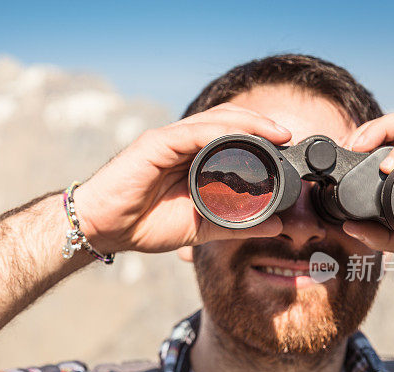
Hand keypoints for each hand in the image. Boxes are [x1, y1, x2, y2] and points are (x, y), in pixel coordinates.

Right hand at [72, 103, 291, 253]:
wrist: (104, 228)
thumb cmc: (144, 224)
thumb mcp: (202, 226)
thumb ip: (237, 224)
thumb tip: (275, 225)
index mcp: (194, 159)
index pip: (233, 138)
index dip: (261, 139)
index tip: (288, 150)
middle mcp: (183, 144)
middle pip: (229, 122)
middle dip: (261, 126)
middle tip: (289, 137)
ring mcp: (169, 140)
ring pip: (215, 121)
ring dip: (249, 124)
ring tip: (276, 133)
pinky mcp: (156, 143)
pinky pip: (192, 132)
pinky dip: (220, 132)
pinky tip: (242, 137)